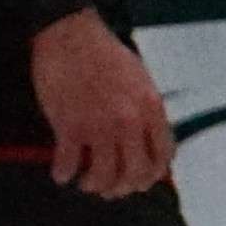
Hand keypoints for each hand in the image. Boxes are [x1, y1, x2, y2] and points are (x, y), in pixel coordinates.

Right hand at [31, 12, 172, 198]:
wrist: (72, 37)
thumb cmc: (105, 56)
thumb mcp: (140, 81)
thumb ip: (145, 111)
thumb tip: (147, 142)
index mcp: (152, 107)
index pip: (163, 155)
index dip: (151, 175)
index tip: (138, 179)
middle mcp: (130, 120)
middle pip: (135, 174)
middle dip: (122, 187)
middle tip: (108, 187)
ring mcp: (100, 125)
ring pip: (103, 178)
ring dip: (93, 185)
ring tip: (85, 180)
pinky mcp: (69, 127)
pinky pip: (68, 167)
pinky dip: (63, 174)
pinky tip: (62, 170)